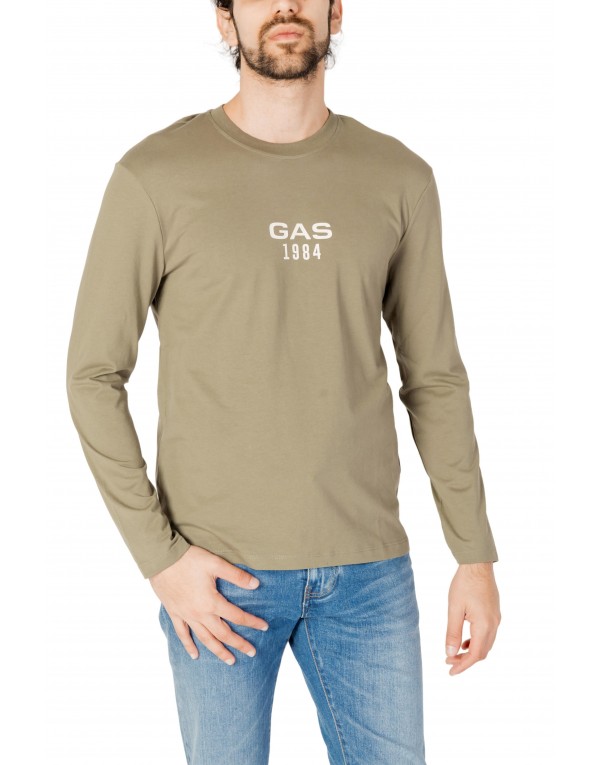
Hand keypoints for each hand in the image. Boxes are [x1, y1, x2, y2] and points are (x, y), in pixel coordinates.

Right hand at [149, 545, 269, 664]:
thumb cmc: (189, 559)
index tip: (264, 627)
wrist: (161, 559)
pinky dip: (189, 646)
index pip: (237, 616)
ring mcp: (186, 616)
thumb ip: (236, 576)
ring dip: (218, 651)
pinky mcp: (174, 613)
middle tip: (251, 653)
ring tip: (230, 661)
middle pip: (223, 634)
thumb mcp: (216, 563)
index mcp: (212, 602)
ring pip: (205, 639)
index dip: (252, 622)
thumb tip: (256, 585)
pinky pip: (182, 634)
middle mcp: (200, 614)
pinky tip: (195, 655)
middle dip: (239, 644)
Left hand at [445, 561, 500, 674]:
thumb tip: (450, 654)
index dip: (463, 666)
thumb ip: (453, 632)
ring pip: (486, 644)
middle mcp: (494, 624)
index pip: (475, 655)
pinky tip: (465, 640)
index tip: (450, 672)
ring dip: (472, 651)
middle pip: (482, 652)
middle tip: (449, 662)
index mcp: (484, 625)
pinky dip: (476, 641)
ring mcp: (496, 618)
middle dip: (466, 660)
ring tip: (455, 653)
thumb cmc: (464, 584)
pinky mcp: (495, 612)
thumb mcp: (454, 609)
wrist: (478, 564)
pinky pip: (488, 634)